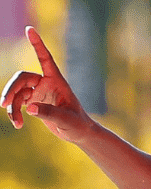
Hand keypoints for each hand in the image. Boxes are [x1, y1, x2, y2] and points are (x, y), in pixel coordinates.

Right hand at [1, 27, 94, 142]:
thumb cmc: (78, 123)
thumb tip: (29, 108)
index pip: (45, 59)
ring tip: (17, 123)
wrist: (78, 132)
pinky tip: (18, 124)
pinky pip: (17, 104)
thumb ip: (49, 113)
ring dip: (12, 107)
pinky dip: (14, 113)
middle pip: (22, 78)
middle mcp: (46, 83)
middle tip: (4, 104)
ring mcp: (38, 92)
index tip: (29, 29)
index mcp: (57, 81)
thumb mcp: (67, 119)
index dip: (38, 45)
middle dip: (11, 90)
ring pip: (17, 93)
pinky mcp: (33, 102)